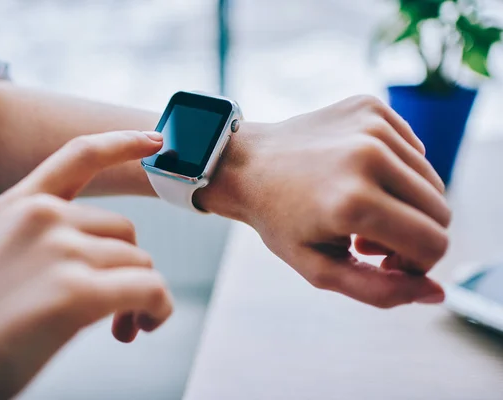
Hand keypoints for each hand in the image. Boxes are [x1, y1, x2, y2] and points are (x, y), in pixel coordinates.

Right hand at [0, 131, 171, 399]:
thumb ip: (46, 239)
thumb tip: (108, 254)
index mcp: (18, 205)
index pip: (81, 155)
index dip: (123, 143)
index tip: (155, 140)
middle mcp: (42, 218)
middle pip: (125, 232)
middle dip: (127, 269)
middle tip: (117, 308)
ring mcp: (59, 250)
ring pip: (140, 262)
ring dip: (140, 296)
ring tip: (118, 326)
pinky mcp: (77, 292)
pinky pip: (150, 288)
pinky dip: (158, 308)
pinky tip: (138, 326)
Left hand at [197, 95, 449, 308]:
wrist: (247, 165)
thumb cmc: (280, 220)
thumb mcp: (319, 269)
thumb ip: (380, 290)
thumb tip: (437, 293)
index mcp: (354, 202)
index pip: (434, 245)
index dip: (417, 264)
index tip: (385, 261)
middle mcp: (368, 156)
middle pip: (440, 211)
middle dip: (414, 234)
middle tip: (368, 236)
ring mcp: (371, 125)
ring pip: (431, 181)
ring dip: (405, 202)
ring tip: (361, 207)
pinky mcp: (371, 106)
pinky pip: (414, 150)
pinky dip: (396, 170)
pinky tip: (359, 176)